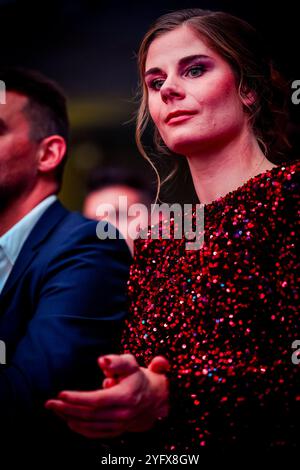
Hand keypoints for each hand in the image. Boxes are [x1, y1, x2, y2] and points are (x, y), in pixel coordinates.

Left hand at [45, 354, 169, 438]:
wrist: (155, 398)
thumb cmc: (138, 376)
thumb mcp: (131, 363)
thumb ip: (117, 361)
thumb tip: (102, 361)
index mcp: (126, 396)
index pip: (97, 400)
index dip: (77, 398)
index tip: (61, 393)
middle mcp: (122, 414)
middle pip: (90, 414)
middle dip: (67, 409)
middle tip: (50, 403)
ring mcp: (120, 425)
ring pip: (90, 425)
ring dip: (69, 418)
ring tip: (55, 410)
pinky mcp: (117, 431)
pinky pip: (95, 433)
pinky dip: (80, 429)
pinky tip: (68, 421)